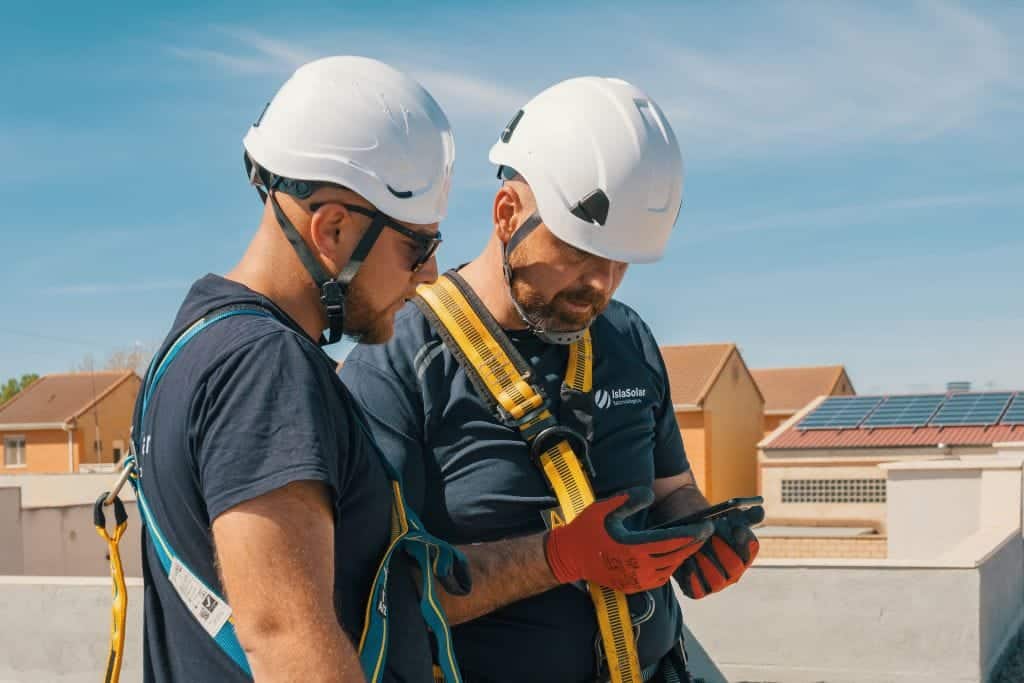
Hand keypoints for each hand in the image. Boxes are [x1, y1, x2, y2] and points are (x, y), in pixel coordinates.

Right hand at [544, 487, 713, 592]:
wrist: (568, 556)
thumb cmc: (586, 530)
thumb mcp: (605, 508)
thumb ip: (629, 500)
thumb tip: (651, 494)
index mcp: (634, 547)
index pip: (671, 542)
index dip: (691, 535)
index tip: (706, 527)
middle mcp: (638, 567)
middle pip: (675, 556)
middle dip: (692, 544)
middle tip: (705, 532)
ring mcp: (636, 580)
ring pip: (669, 569)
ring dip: (681, 556)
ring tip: (691, 543)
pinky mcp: (632, 586)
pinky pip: (659, 578)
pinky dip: (669, 567)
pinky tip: (672, 556)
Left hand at [676, 506, 763, 598]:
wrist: (684, 538)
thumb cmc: (709, 529)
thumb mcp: (725, 518)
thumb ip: (744, 515)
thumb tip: (760, 510)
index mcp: (743, 554)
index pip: (751, 548)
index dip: (746, 539)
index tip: (737, 527)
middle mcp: (733, 572)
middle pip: (735, 566)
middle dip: (723, 549)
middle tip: (710, 535)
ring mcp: (716, 584)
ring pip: (717, 580)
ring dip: (706, 562)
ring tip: (696, 548)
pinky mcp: (697, 591)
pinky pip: (697, 589)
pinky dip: (692, 575)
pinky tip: (687, 560)